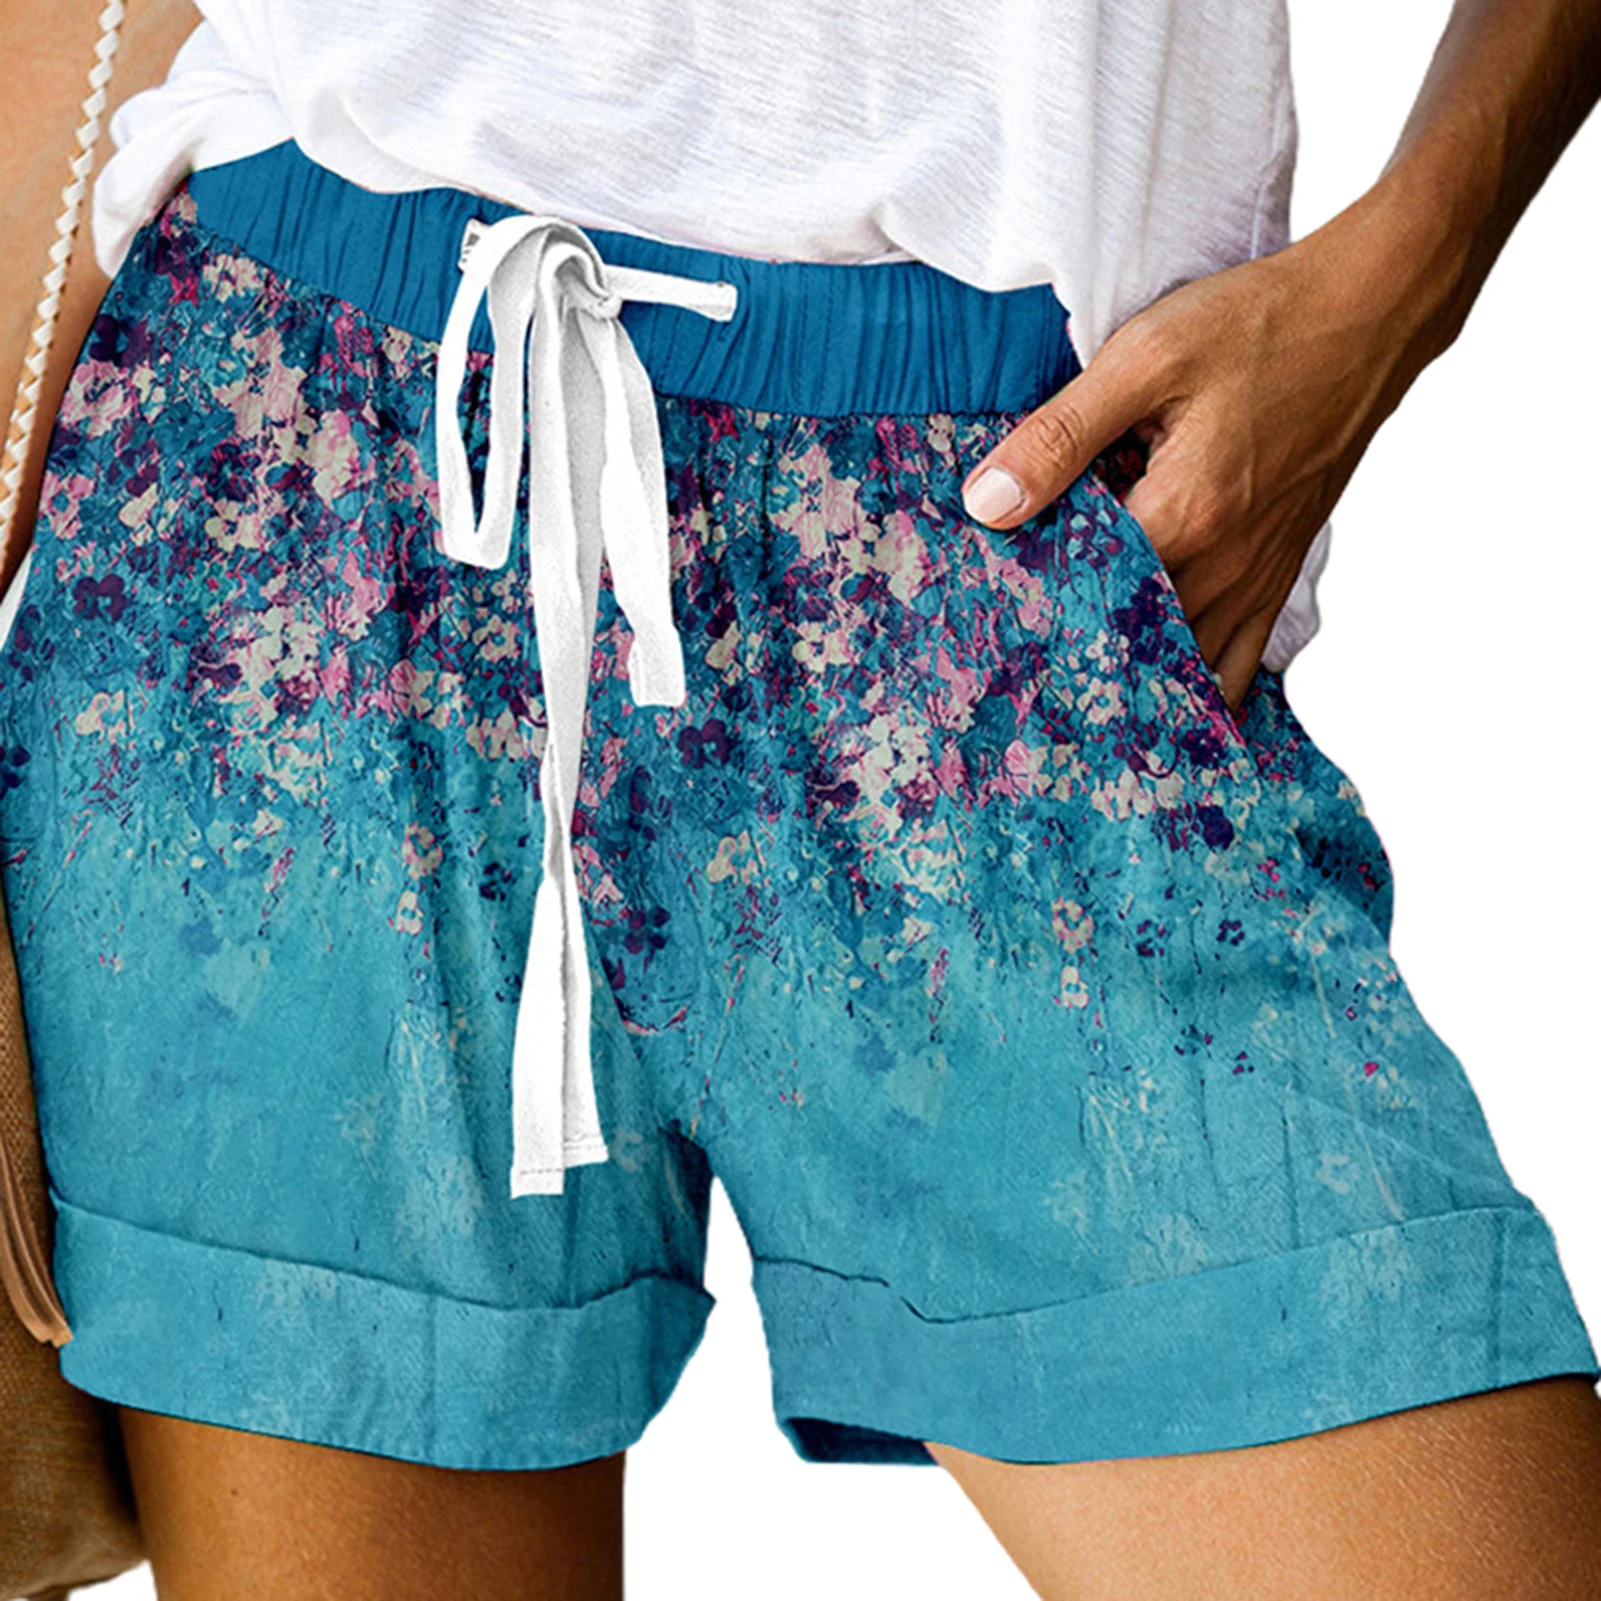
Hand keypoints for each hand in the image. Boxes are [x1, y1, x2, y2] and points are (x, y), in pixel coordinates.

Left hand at [959, 203, 1447, 708]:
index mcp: (1183, 517)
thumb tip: (987, 504)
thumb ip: (1061, 436)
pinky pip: (1239, 661)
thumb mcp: (1144, 360)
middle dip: (1077, 654)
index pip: (1084, 597)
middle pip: (1133, 645)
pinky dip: (1199, 683)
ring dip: (1136, 679)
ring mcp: (1259, 576)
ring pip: (1187, 668)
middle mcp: (1227, 565)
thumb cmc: (1258, 325)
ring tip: (1079, 686)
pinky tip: (1164, 688)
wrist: (1371, 313)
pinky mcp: (1280, 571)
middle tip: (1022, 662)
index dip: (1033, 609)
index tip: (993, 616)